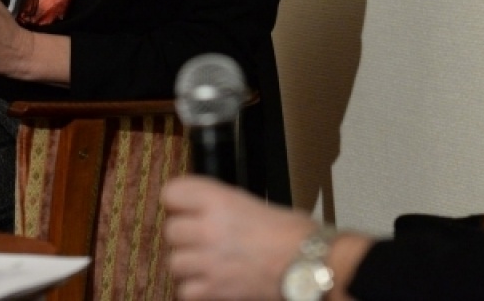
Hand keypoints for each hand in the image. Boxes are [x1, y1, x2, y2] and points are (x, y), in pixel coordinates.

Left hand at [162, 176, 315, 300]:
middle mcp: (208, 228)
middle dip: (184, 236)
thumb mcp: (252, 204)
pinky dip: (194, 290)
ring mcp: (209, 261)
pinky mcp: (215, 290)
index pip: (171, 193)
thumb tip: (200, 211)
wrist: (313, 266)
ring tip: (207, 264)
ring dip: (187, 265)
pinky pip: (184, 290)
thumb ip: (220, 205)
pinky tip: (210, 284)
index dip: (178, 202)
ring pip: (173, 262)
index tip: (186, 208)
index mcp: (218, 200)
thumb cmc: (293, 233)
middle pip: (170, 230)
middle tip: (202, 240)